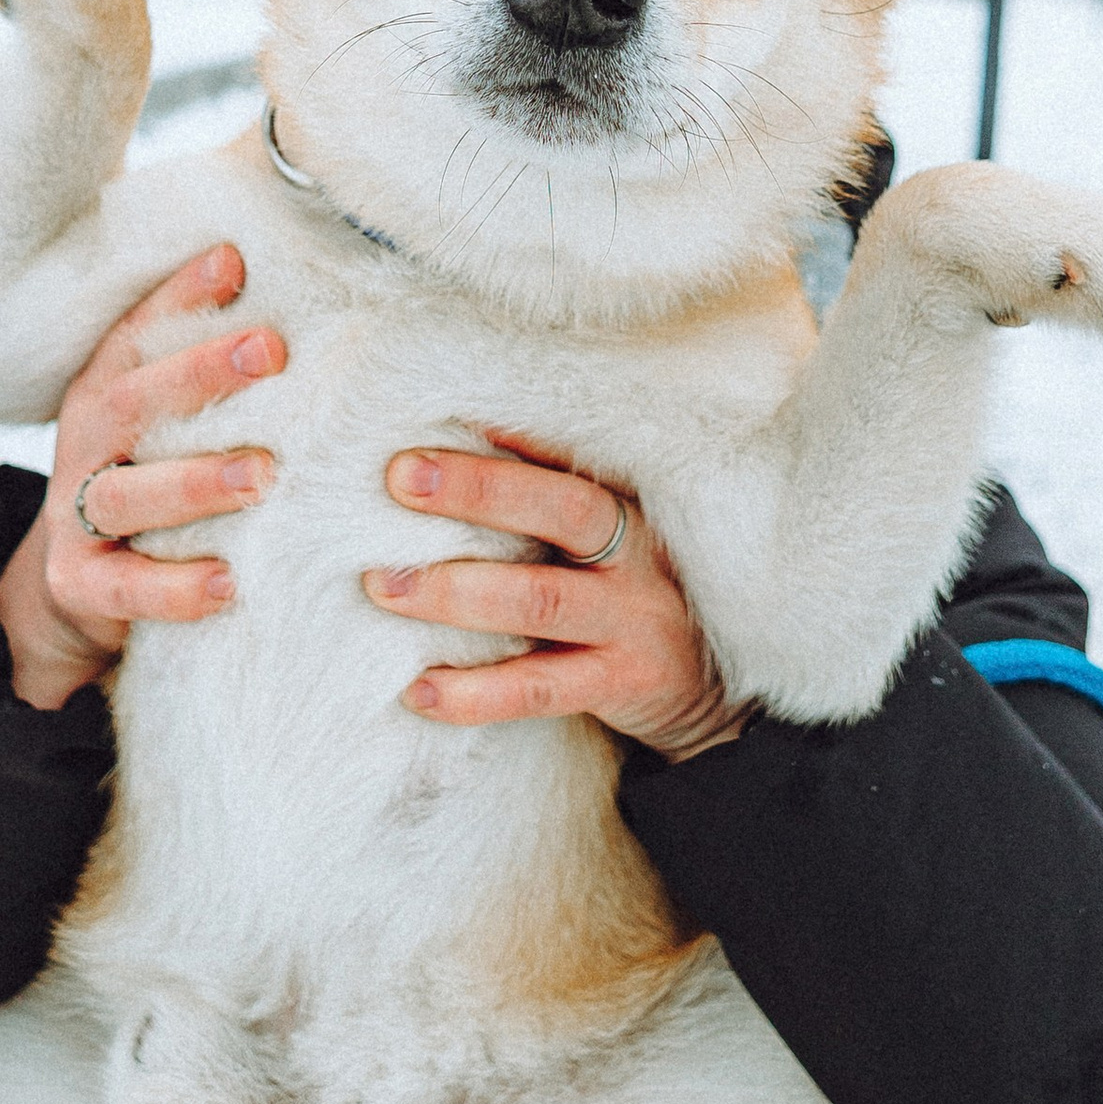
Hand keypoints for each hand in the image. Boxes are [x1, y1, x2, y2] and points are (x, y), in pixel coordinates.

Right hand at [0, 248, 284, 708]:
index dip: (178, 297)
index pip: (135, 335)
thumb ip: (203, 373)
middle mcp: (83, 448)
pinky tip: (229, 582)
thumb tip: (276, 297)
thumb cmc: (146, 480)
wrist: (74, 588)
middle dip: (197, 373)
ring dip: (195, 483)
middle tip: (270, 350)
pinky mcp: (80, 585)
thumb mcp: (163, 423)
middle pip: (130, 403)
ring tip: (262, 475)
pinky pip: (126, 588)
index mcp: (103, 394)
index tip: (235, 261)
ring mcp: (74, 519)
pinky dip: (176, 587)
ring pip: (125, 496)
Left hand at [363, 431, 750, 762]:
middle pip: (562, 510)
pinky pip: (539, 690)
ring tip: (384, 585)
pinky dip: (475, 694)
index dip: (512, 432)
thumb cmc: (635, 598)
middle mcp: (639, 555)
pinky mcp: (623, 685)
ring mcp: (633, 621)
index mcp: (632, 504)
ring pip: (540, 600)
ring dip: (455, 592)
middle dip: (479, 490)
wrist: (717, 695)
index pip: (570, 455)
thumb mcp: (618, 540)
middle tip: (400, 477)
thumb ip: (554, 506)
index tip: (443, 409)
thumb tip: (450, 454)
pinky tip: (419, 690)